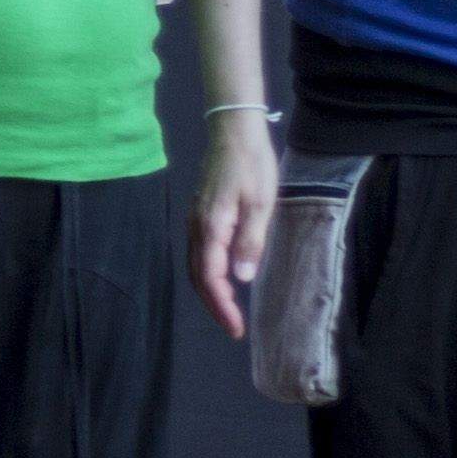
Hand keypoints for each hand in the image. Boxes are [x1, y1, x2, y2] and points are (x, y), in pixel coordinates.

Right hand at [188, 111, 279, 342]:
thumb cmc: (252, 164)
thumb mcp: (261, 203)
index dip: (223, 306)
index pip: (212, 278)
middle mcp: (197, 227)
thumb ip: (250, 241)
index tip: (237, 328)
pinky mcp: (199, 213)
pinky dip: (208, 273)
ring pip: (196, 265)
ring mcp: (195, 220)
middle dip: (214, 305)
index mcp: (212, 227)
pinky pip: (199, 253)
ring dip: (210, 291)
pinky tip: (222, 277)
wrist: (233, 130)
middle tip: (233, 327)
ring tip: (228, 309)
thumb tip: (240, 278)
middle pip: (198, 276)